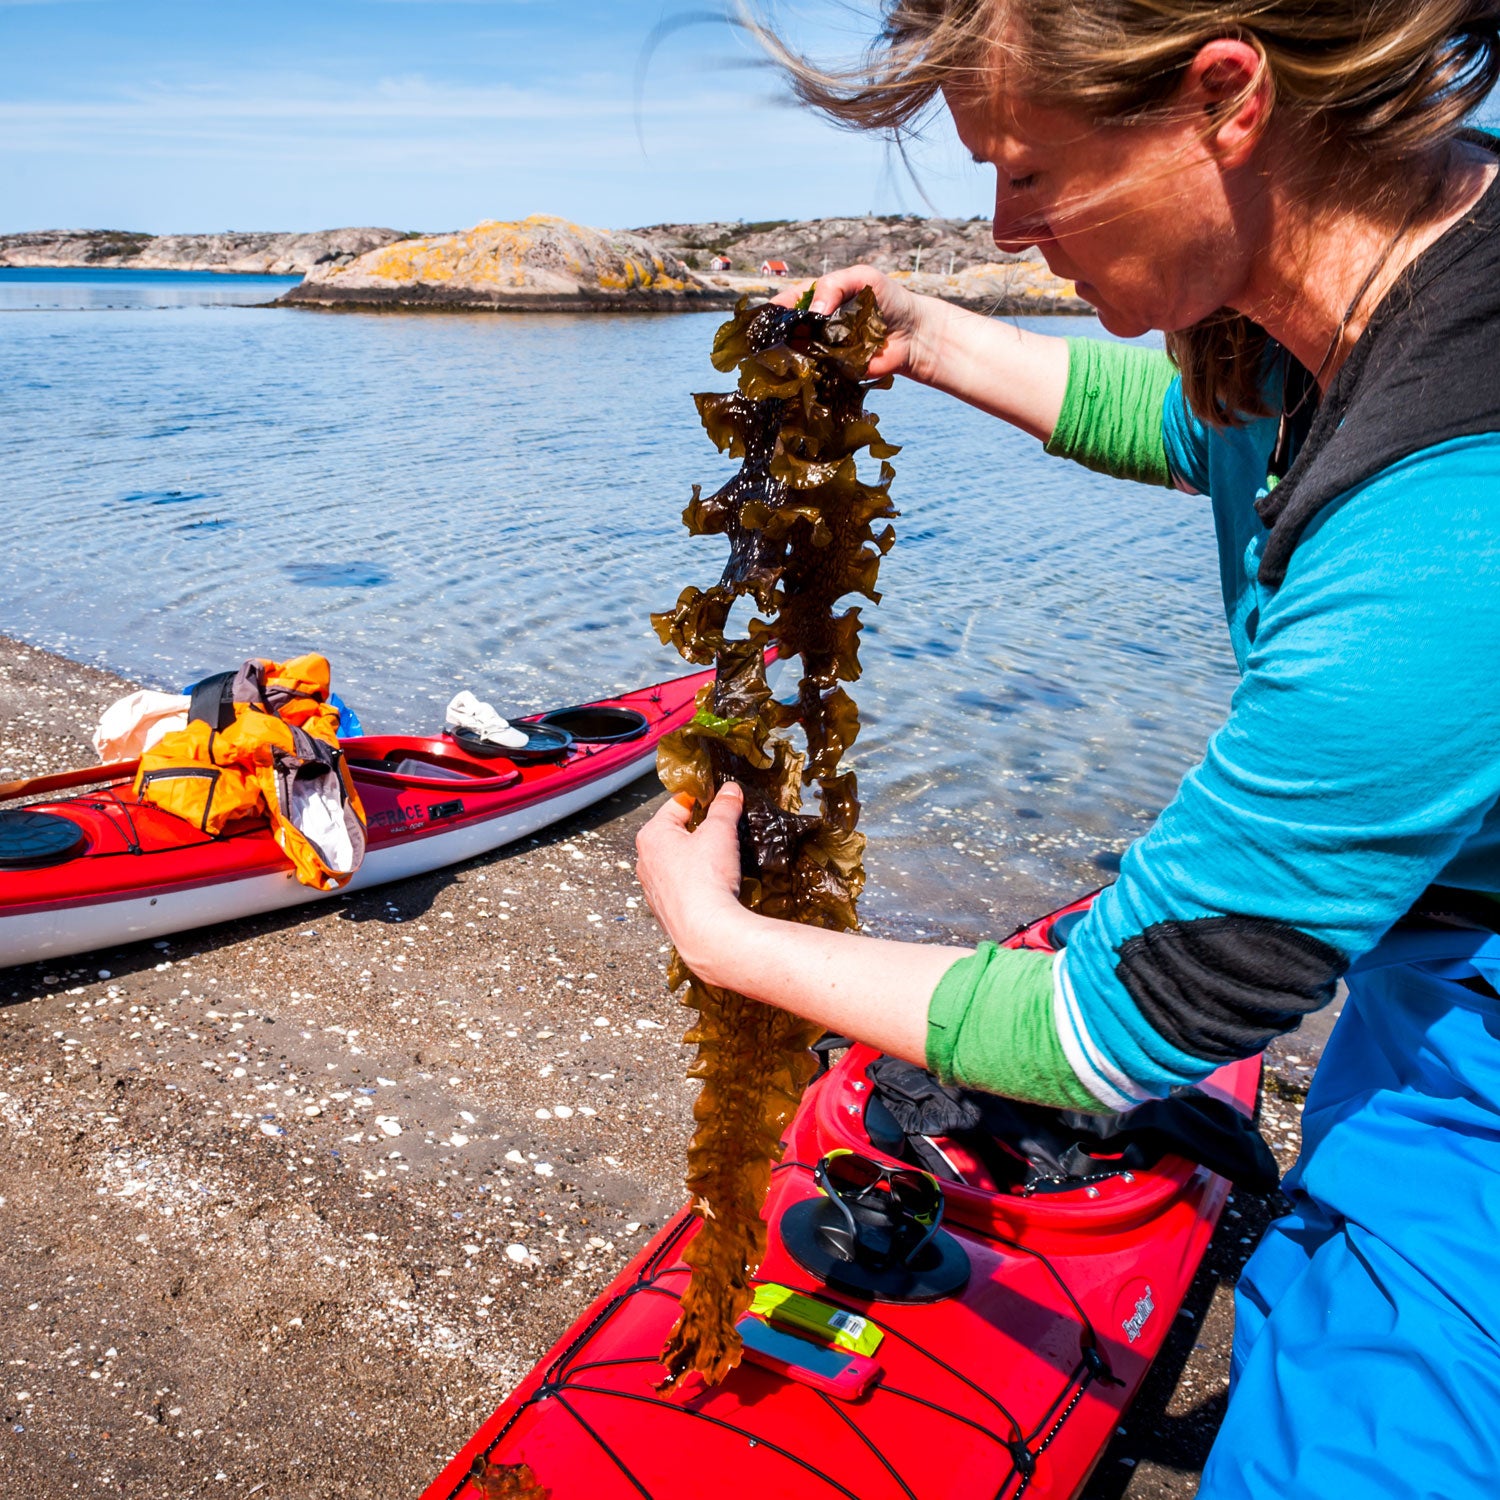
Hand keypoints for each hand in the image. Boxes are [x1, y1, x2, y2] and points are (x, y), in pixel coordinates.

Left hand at [635, 782, 749, 978]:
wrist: (706, 932)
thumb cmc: (706, 878)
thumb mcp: (721, 832)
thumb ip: (725, 807)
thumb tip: (729, 790)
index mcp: (652, 835)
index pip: (677, 804)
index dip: (702, 800)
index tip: (722, 801)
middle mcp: (645, 860)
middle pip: (677, 833)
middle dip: (701, 831)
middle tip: (726, 833)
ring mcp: (652, 888)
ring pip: (678, 861)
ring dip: (698, 858)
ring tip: (723, 862)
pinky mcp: (664, 910)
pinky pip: (682, 886)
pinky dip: (697, 882)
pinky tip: (715, 887)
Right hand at [772, 264, 953, 385]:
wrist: (913, 334)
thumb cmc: (888, 300)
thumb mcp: (861, 277)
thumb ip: (833, 287)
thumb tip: (813, 315)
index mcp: (816, 301)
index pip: (784, 306)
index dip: (771, 313)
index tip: (762, 321)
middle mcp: (814, 327)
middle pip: (784, 333)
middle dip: (775, 337)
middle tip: (766, 343)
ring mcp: (822, 351)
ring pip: (796, 356)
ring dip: (789, 357)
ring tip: (782, 358)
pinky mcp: (834, 372)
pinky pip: (816, 374)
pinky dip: (810, 373)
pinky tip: (805, 371)